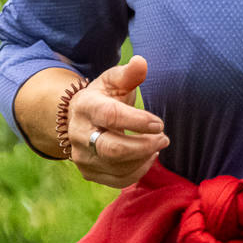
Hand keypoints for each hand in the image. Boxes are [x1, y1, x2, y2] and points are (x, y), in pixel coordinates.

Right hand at [69, 55, 168, 187]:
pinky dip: (138, 171)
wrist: (78, 118)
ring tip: (157, 144)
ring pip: (118, 167)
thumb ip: (129, 74)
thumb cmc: (103, 96)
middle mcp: (79, 134)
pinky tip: (147, 157)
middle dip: (144, 145)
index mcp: (86, 106)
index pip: (112, 117)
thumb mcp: (113, 81)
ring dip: (145, 158)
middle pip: (113, 149)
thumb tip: (141, 62)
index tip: (159, 123)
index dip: (138, 121)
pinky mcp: (89, 172)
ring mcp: (82, 156)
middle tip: (164, 138)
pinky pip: (118, 180)